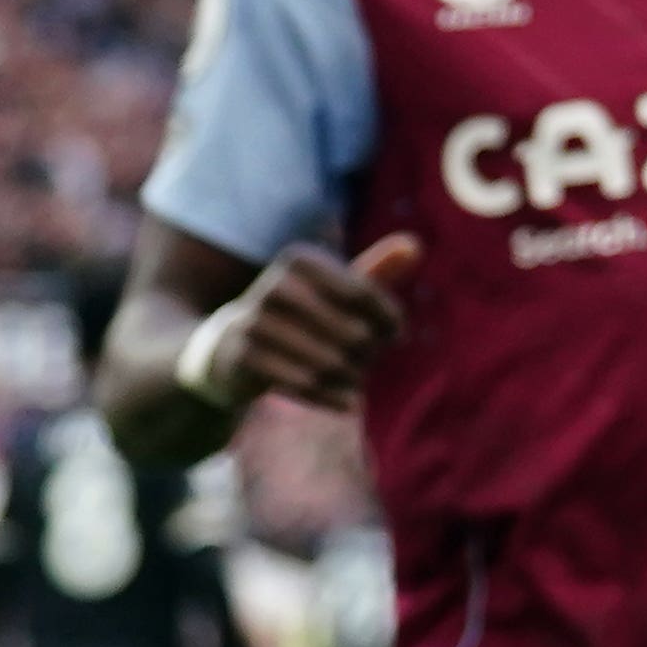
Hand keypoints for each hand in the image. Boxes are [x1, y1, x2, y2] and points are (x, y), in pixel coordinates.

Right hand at [186, 237, 419, 415]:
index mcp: (301, 259)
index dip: (390, 320)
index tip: (396, 335)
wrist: (231, 347)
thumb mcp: (335, 289)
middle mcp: (275, 285)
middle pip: (354, 333)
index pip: (366, 294)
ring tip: (355, 380)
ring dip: (352, 378)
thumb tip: (415, 244)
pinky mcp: (244, 359)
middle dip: (369, 353)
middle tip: (366, 360)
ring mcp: (255, 322)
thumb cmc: (301, 315)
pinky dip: (334, 398)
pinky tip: (347, 402)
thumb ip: (377, 270)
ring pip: (332, 363)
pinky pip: (305, 386)